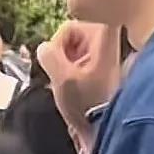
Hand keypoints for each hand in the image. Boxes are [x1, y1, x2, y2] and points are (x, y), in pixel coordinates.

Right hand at [38, 22, 121, 141]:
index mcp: (105, 37)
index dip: (59, 45)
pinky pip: (80, 58)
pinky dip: (73, 70)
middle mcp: (109, 40)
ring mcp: (107, 52)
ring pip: (74, 48)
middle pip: (71, 36)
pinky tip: (75, 86)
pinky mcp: (104, 64)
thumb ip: (48, 55)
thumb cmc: (87, 105)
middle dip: (62, 55)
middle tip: (65, 77)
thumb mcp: (62, 78)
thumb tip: (44, 47)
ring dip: (65, 64)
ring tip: (70, 84)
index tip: (63, 64)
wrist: (103, 126)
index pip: (69, 27)